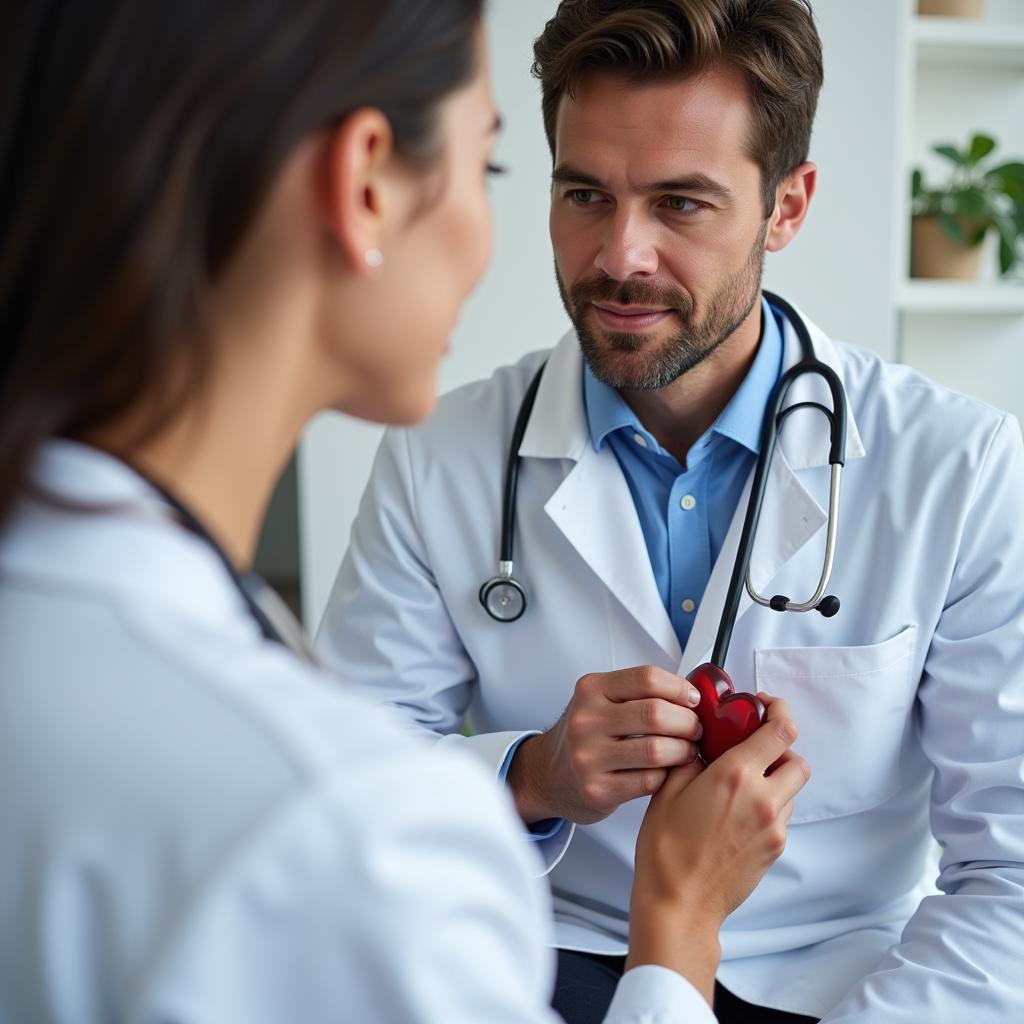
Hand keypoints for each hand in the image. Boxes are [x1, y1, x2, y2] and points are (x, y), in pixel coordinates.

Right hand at [507, 665, 702, 824]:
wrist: (549, 774)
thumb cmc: (586, 735)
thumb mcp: (601, 700)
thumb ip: (638, 692)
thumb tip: (690, 694)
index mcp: (592, 690)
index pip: (647, 678)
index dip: (680, 688)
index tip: (692, 699)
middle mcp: (587, 720)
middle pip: (656, 713)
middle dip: (688, 722)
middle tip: (694, 729)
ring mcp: (589, 756)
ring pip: (656, 750)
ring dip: (683, 751)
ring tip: (685, 751)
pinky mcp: (597, 790)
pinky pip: (650, 781)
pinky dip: (667, 776)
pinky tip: (666, 772)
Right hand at [627, 694, 809, 1001]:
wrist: (679, 903)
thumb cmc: (666, 851)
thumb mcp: (668, 790)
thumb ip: (691, 758)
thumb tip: (703, 744)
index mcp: (735, 776)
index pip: (781, 730)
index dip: (778, 710)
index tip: (763, 705)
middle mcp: (763, 800)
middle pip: (797, 760)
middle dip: (780, 750)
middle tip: (753, 748)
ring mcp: (773, 828)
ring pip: (792, 789)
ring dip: (775, 779)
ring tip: (741, 785)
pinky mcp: (775, 849)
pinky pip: (782, 816)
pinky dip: (769, 806)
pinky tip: (738, 813)